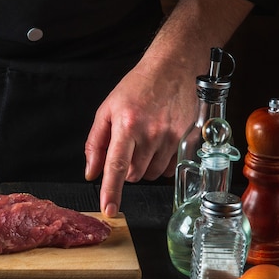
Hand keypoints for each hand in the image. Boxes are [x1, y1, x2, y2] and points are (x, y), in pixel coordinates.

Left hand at [84, 57, 198, 216]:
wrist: (173, 69)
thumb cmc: (137, 87)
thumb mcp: (107, 110)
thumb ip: (96, 143)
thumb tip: (91, 172)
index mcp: (127, 125)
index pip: (116, 166)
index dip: (111, 191)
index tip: (109, 210)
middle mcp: (151, 134)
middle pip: (133, 175)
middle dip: (125, 168)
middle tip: (127, 145)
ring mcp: (172, 138)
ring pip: (151, 174)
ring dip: (143, 166)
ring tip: (144, 140)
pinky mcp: (188, 141)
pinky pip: (169, 169)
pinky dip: (160, 163)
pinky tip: (159, 143)